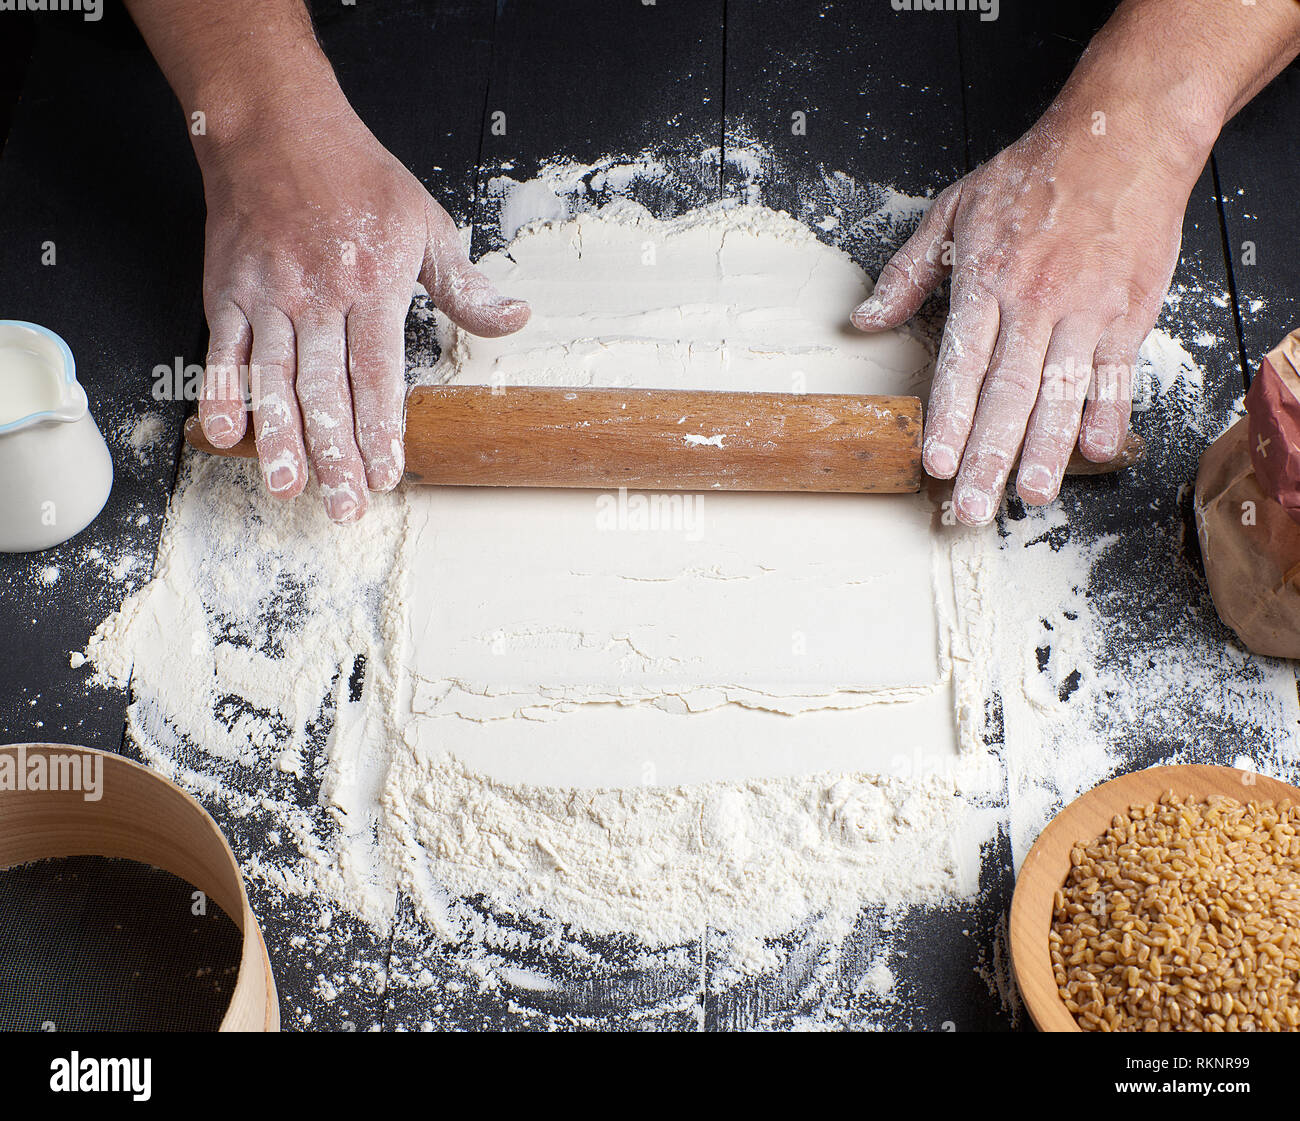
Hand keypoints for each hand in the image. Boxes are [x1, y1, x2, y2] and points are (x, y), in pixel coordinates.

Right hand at [197, 102, 527, 522]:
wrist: (277, 127)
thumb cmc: (358, 176)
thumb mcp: (427, 223)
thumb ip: (464, 285)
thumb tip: (515, 319)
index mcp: (372, 285)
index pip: (377, 373)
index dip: (380, 428)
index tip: (387, 472)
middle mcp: (318, 296)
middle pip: (326, 390)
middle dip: (335, 454)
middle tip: (343, 507)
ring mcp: (269, 297)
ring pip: (275, 380)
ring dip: (280, 438)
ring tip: (288, 487)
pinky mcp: (229, 292)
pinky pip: (224, 351)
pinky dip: (222, 393)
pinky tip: (226, 435)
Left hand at [850, 108, 1195, 526]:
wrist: (1124, 136)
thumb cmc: (1036, 174)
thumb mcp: (954, 209)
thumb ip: (907, 272)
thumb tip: (864, 320)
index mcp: (986, 281)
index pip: (961, 365)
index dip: (947, 418)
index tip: (934, 463)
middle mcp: (1035, 302)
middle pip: (1007, 394)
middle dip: (988, 456)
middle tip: (971, 508)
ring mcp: (1085, 310)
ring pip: (1061, 393)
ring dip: (1046, 450)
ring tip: (1030, 496)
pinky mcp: (1128, 312)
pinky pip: (1115, 373)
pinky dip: (1107, 413)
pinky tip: (1095, 452)